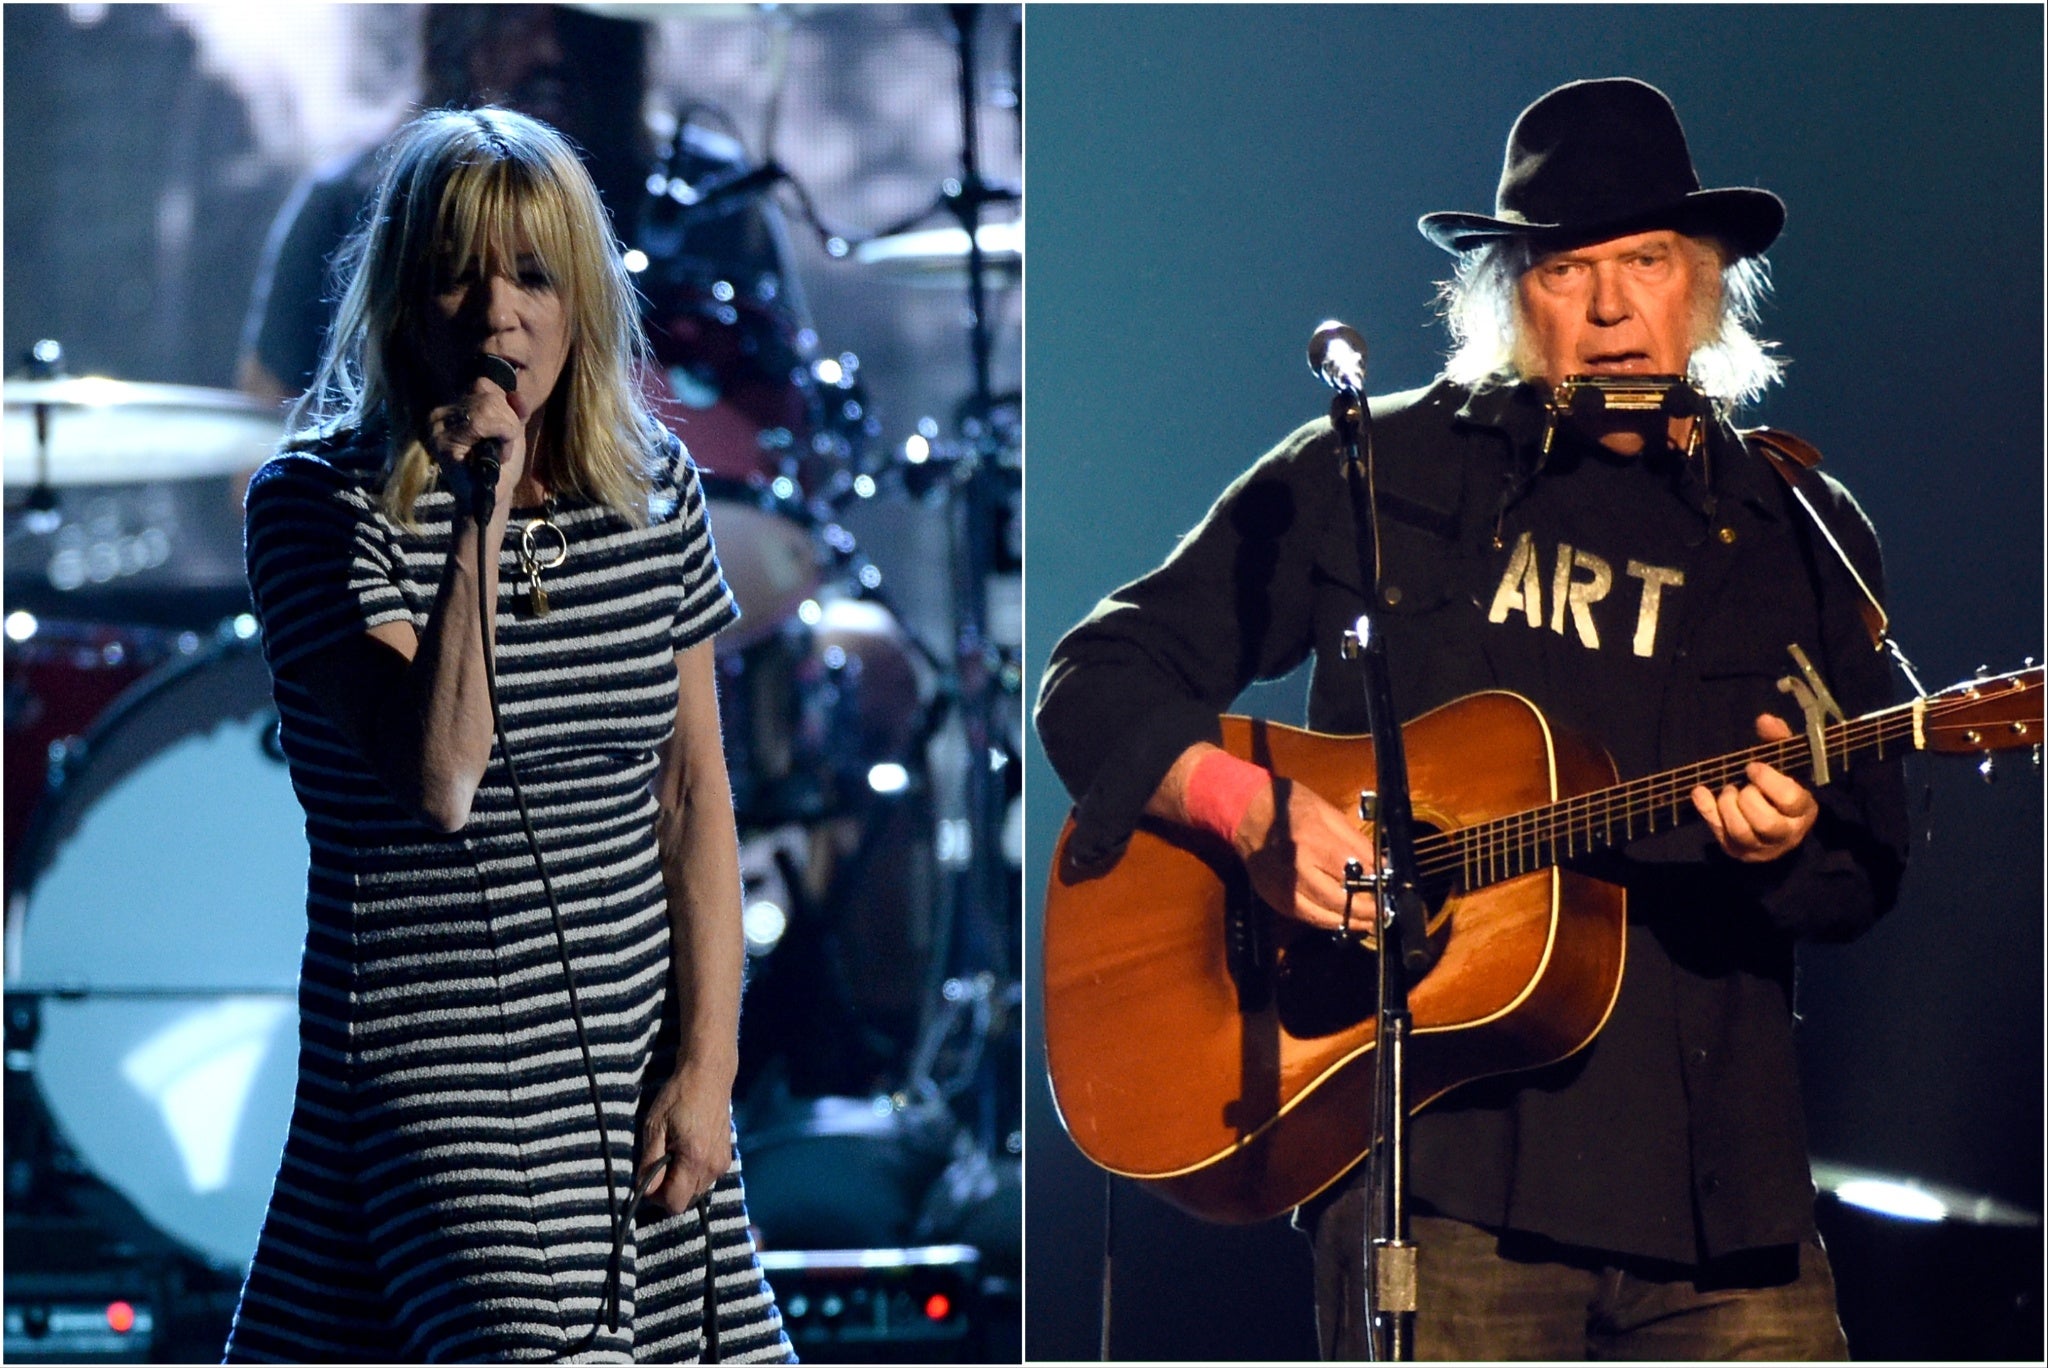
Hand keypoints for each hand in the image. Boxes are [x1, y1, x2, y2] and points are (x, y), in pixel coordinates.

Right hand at [426, 374, 526, 508]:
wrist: (491, 499)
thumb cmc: (499, 465)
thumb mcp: (512, 430)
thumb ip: (515, 409)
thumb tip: (516, 394)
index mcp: (452, 408)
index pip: (483, 384)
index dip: (505, 405)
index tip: (505, 431)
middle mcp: (439, 415)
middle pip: (487, 395)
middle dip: (508, 421)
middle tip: (503, 446)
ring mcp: (438, 429)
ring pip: (488, 407)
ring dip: (506, 431)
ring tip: (498, 452)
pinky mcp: (445, 444)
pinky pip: (484, 423)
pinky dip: (503, 437)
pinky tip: (496, 457)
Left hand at [634, 1064, 732, 1215]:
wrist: (709, 1075)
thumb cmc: (678, 1096)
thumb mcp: (655, 1126)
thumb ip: (650, 1162)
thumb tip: (645, 1191)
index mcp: (694, 1159)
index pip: (675, 1203)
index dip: (657, 1197)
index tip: (649, 1178)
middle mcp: (713, 1167)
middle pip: (687, 1200)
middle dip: (670, 1190)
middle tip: (659, 1163)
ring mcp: (723, 1162)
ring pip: (697, 1191)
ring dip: (682, 1182)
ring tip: (674, 1153)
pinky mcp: (727, 1156)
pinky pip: (706, 1178)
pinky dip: (693, 1173)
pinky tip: (687, 1150)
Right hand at [1232, 777, 1379, 932]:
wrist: (1245, 813)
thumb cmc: (1290, 806)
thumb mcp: (1327, 812)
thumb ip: (1354, 840)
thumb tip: (1381, 865)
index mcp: (1313, 842)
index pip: (1351, 871)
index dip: (1373, 883)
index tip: (1387, 889)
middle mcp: (1296, 870)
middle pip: (1338, 900)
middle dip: (1365, 910)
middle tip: (1381, 913)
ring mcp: (1282, 887)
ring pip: (1321, 916)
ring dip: (1347, 921)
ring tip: (1366, 922)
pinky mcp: (1273, 897)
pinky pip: (1304, 917)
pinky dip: (1325, 920)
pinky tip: (1339, 917)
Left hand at [1691, 713, 1818, 862]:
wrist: (1778, 824)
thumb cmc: (1781, 787)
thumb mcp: (1786, 763)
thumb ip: (1778, 740)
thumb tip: (1764, 720)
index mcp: (1803, 810)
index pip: (1790, 800)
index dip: (1768, 780)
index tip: (1752, 766)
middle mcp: (1786, 834)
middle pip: (1765, 823)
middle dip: (1747, 798)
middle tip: (1742, 784)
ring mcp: (1761, 848)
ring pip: (1741, 833)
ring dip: (1727, 806)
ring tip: (1728, 791)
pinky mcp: (1737, 851)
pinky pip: (1718, 835)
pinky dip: (1706, 811)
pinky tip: (1700, 792)